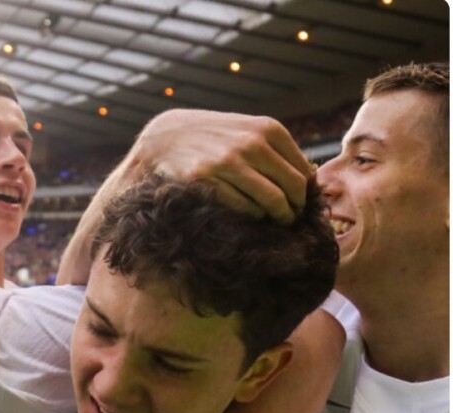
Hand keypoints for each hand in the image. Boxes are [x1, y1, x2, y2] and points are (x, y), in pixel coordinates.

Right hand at [129, 110, 311, 223]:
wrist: (165, 139)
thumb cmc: (211, 140)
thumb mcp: (246, 132)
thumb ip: (274, 151)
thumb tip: (307, 183)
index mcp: (268, 129)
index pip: (304, 171)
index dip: (305, 195)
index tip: (297, 207)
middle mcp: (252, 143)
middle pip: (293, 188)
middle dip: (295, 210)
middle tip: (288, 221)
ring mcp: (229, 162)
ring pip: (272, 201)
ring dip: (276, 217)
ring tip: (271, 222)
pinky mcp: (207, 179)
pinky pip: (243, 208)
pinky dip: (250, 217)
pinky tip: (247, 217)